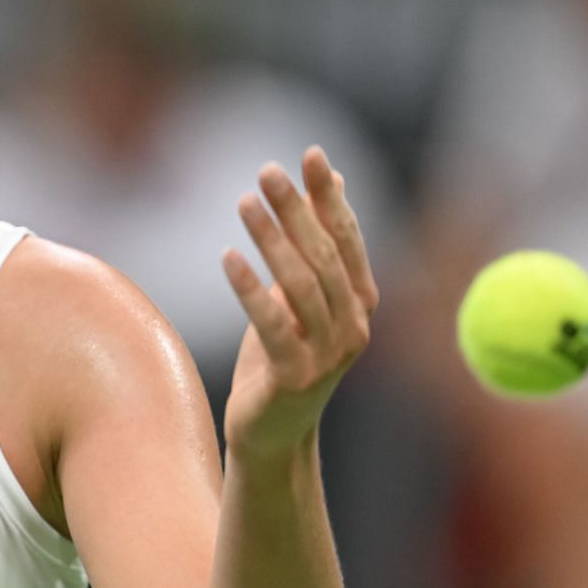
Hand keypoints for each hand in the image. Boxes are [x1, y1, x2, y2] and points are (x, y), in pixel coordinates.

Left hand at [220, 146, 379, 462]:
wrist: (271, 432)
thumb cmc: (282, 356)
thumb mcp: (298, 296)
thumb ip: (317, 242)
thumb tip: (331, 180)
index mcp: (359, 302)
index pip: (346, 238)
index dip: (329, 197)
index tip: (311, 154)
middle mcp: (353, 326)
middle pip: (324, 256)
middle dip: (296, 210)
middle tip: (266, 170)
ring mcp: (328, 355)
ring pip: (300, 286)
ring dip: (272, 239)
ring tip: (244, 201)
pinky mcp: (295, 378)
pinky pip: (272, 325)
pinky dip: (249, 289)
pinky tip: (227, 257)